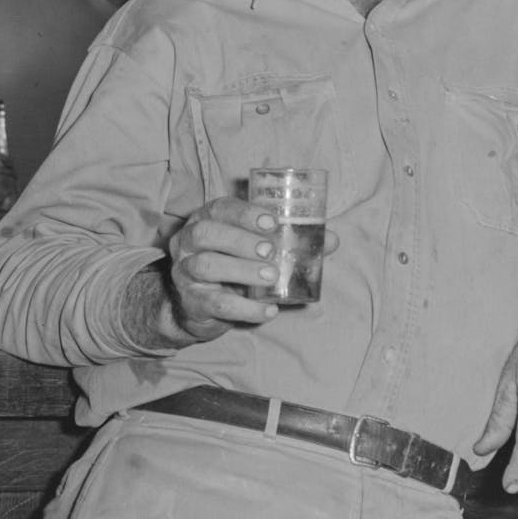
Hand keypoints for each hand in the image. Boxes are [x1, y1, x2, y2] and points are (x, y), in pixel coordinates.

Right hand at [165, 197, 337, 340]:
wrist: (204, 305)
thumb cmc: (236, 263)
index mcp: (206, 218)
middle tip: (270, 251)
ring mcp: (185, 272)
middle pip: (205, 233)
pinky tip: (268, 310)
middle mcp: (188, 242)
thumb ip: (291, 240)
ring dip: (242, 270)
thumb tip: (332, 240)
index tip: (272, 222)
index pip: (219, 208)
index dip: (244, 213)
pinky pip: (215, 304)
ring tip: (271, 277)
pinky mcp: (192, 302)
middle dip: (239, 239)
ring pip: (205, 266)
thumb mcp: (256, 246)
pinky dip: (245, 308)